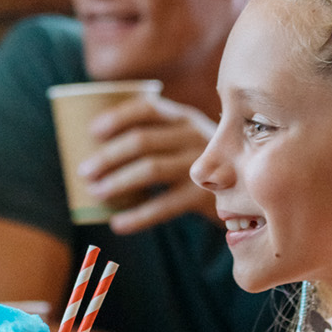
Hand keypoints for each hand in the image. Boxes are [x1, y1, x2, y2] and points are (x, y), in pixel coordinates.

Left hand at [77, 95, 217, 233]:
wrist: (247, 193)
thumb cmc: (196, 165)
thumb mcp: (180, 143)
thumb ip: (151, 140)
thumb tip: (93, 155)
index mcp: (183, 117)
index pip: (147, 107)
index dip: (117, 117)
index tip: (92, 132)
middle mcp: (194, 135)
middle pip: (142, 140)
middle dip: (108, 156)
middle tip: (84, 172)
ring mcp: (202, 164)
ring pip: (151, 169)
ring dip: (118, 182)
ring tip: (96, 193)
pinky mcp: (205, 196)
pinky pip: (164, 206)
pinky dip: (137, 216)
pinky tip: (117, 223)